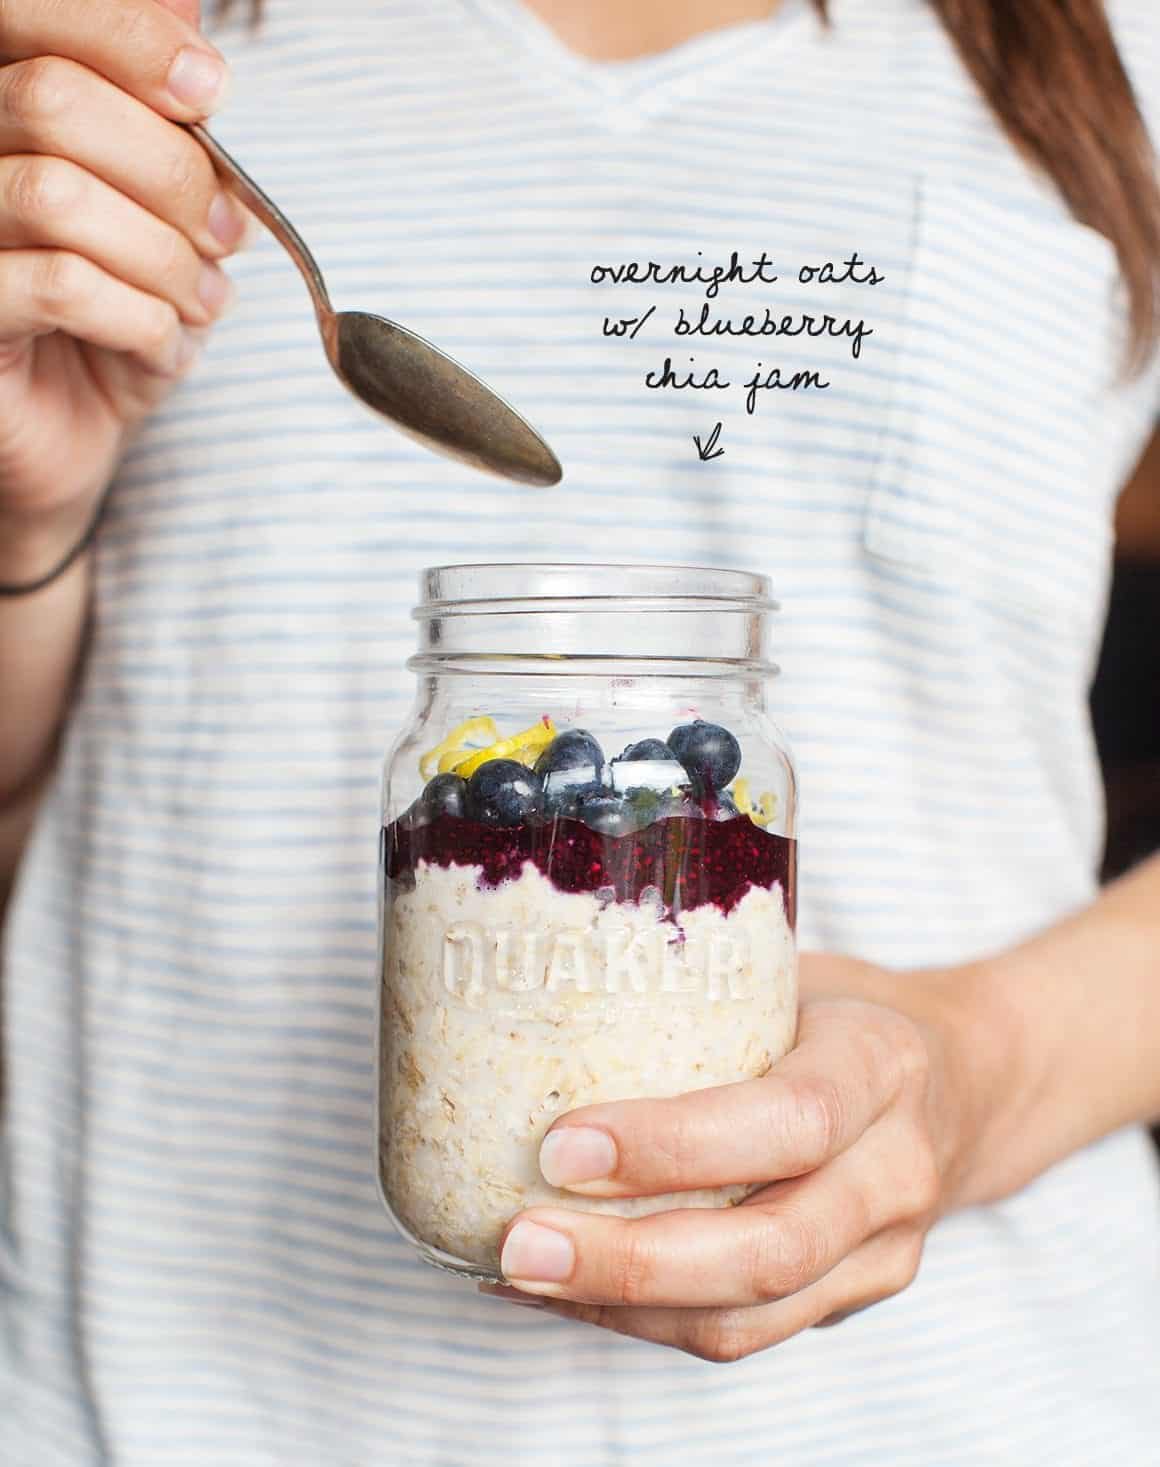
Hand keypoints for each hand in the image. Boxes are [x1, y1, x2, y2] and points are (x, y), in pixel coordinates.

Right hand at [0, 0, 246, 578]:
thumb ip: (166, 124)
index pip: (35, 12)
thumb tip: (192, 30)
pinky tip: (165, 345)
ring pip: (57, 195)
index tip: (209, 90)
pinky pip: (59, 286)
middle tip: (226, 238)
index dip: (130, 36)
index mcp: (0, 101)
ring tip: (201, 301)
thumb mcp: (159, 213)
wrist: (72, 435)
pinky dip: (141, 317)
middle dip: (173, 173)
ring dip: (164, 256)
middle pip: (54, 99)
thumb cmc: (113, 312)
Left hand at [481, 954, 1000, 1360]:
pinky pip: (744, 1333)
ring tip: (520, 1274)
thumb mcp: (794, 973)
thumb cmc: (844, 1011)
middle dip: (630, 1259)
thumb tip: (542, 972)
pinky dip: (644, 1321)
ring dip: (623, 1308)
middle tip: (520, 1240)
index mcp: (881, 1062)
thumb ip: (702, 985)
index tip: (562, 1143)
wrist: (966, 1083)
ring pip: (751, 1316)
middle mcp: (897, 1170)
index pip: (791, 1120)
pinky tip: (566, 1289)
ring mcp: (885, 1252)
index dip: (673, 1145)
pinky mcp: (850, 1300)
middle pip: (770, 1247)